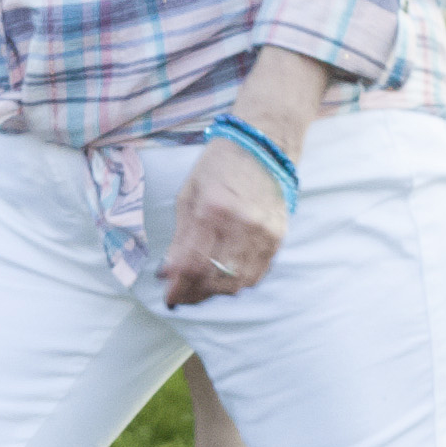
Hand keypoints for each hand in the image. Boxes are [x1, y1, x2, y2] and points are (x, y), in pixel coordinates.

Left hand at [159, 138, 291, 309]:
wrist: (261, 148)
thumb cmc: (217, 169)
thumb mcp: (187, 196)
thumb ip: (178, 238)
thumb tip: (167, 274)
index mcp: (211, 210)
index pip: (192, 265)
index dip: (178, 288)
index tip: (168, 298)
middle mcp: (241, 224)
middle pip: (215, 279)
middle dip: (194, 294)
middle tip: (181, 296)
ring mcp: (264, 233)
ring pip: (238, 283)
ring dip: (215, 292)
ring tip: (200, 289)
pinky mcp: (278, 237)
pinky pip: (257, 274)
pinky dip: (238, 283)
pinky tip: (223, 278)